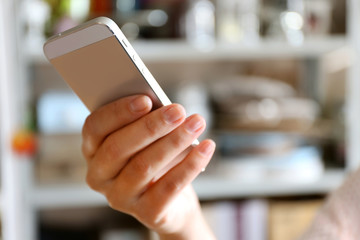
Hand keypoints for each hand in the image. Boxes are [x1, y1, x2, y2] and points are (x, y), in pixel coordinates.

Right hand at [82, 95, 215, 238]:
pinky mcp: (147, 213)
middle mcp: (99, 176)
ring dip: (174, 142)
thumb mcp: (147, 138)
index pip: (94, 128)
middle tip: (178, 110)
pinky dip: (190, 165)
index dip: (118, 112)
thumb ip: (146, 121)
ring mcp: (120, 198)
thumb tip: (164, 107)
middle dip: (151, 126)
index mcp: (93, 150)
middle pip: (118, 148)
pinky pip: (169, 187)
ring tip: (196, 123)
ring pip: (144, 166)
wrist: (172, 201)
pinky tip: (206, 147)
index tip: (145, 99)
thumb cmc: (156, 158)